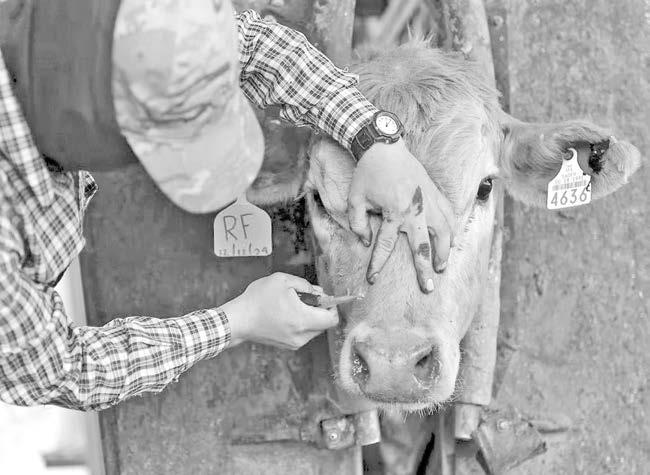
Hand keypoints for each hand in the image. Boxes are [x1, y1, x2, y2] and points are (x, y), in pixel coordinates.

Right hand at [224, 273, 338, 349]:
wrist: (238, 320)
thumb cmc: (257, 299)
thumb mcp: (282, 281)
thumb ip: (305, 285)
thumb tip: (318, 293)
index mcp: (302, 319)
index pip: (332, 319)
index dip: (332, 306)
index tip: (324, 297)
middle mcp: (301, 335)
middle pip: (324, 323)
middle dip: (319, 309)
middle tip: (305, 297)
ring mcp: (295, 343)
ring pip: (314, 329)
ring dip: (310, 316)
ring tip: (292, 305)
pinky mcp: (288, 346)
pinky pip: (303, 333)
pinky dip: (301, 323)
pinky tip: (285, 314)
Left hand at [347, 138, 454, 292]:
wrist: (384, 146)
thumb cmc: (368, 173)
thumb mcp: (355, 199)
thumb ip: (358, 223)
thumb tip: (367, 242)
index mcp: (394, 212)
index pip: (385, 246)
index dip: (377, 264)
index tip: (373, 280)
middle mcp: (415, 210)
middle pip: (423, 246)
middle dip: (425, 269)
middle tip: (428, 287)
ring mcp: (428, 201)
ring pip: (443, 232)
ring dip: (444, 252)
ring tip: (442, 267)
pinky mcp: (435, 192)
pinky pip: (449, 215)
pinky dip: (452, 230)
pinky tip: (452, 241)